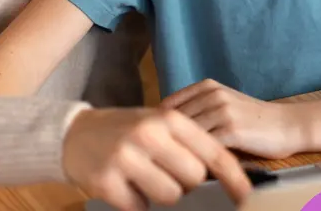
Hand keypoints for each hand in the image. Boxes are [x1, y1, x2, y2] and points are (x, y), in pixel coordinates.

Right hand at [62, 107, 252, 210]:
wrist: (73, 135)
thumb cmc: (125, 131)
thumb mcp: (158, 125)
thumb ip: (188, 144)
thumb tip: (225, 177)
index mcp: (168, 119)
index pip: (213, 152)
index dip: (234, 178)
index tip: (247, 197)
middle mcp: (149, 135)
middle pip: (194, 178)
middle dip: (185, 182)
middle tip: (165, 172)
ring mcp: (126, 158)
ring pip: (170, 196)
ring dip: (160, 194)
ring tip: (143, 178)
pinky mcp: (107, 181)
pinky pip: (140, 207)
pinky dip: (135, 202)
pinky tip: (124, 185)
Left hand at [161, 79, 301, 159]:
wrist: (288, 125)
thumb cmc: (255, 120)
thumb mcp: (224, 103)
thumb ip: (198, 109)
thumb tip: (164, 126)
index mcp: (207, 86)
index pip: (167, 106)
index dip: (158, 126)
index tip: (156, 142)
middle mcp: (212, 95)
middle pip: (173, 121)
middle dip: (165, 139)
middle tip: (161, 157)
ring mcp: (222, 111)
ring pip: (186, 135)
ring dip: (179, 151)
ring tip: (175, 166)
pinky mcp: (231, 130)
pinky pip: (204, 147)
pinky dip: (196, 158)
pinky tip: (194, 169)